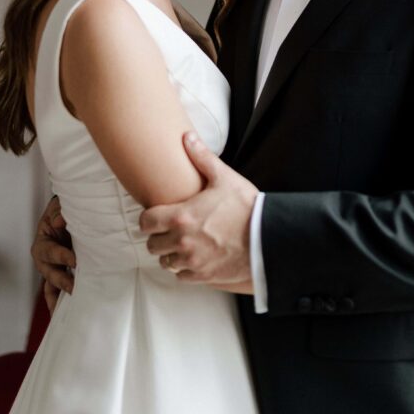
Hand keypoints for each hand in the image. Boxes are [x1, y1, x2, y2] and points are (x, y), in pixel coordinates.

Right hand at [31, 196, 75, 313]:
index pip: (50, 251)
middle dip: (61, 281)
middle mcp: (44, 260)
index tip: (74, 261)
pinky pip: (58, 292)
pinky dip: (60, 303)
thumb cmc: (63, 211)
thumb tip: (59, 222)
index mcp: (42, 242)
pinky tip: (67, 315)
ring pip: (51, 287)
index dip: (61, 256)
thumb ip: (59, 212)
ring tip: (63, 313)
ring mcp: (52, 270)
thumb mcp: (59, 206)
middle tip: (74, 287)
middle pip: (49, 273)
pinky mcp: (62, 276)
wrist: (68, 217)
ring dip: (58, 299)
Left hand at [140, 132, 257, 284]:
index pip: (145, 223)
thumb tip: (187, 137)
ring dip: (170, 253)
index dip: (148, 218)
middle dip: (158, 236)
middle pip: (152, 245)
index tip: (156, 215)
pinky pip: (181, 276)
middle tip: (169, 229)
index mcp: (181, 217)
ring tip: (181, 243)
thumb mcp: (224, 178)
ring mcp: (192, 261)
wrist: (267, 238)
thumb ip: (202, 157)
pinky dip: (184, 268)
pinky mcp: (203, 276)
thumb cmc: (246, 207)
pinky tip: (194, 257)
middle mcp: (181, 242)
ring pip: (165, 262)